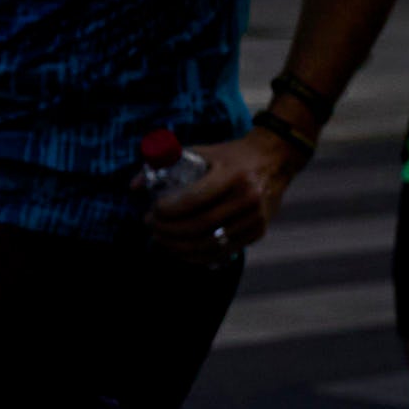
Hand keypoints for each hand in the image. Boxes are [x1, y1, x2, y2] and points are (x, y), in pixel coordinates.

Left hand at [145, 131, 301, 265]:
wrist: (275, 159)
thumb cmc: (231, 156)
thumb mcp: (203, 152)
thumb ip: (167, 164)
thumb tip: (133, 187)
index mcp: (233, 174)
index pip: (193, 200)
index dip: (168, 211)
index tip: (152, 210)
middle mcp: (248, 197)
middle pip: (198, 226)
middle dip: (167, 230)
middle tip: (150, 225)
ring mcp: (255, 217)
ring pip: (209, 244)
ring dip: (177, 247)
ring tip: (160, 239)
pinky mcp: (258, 231)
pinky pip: (222, 252)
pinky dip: (196, 256)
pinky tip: (179, 250)